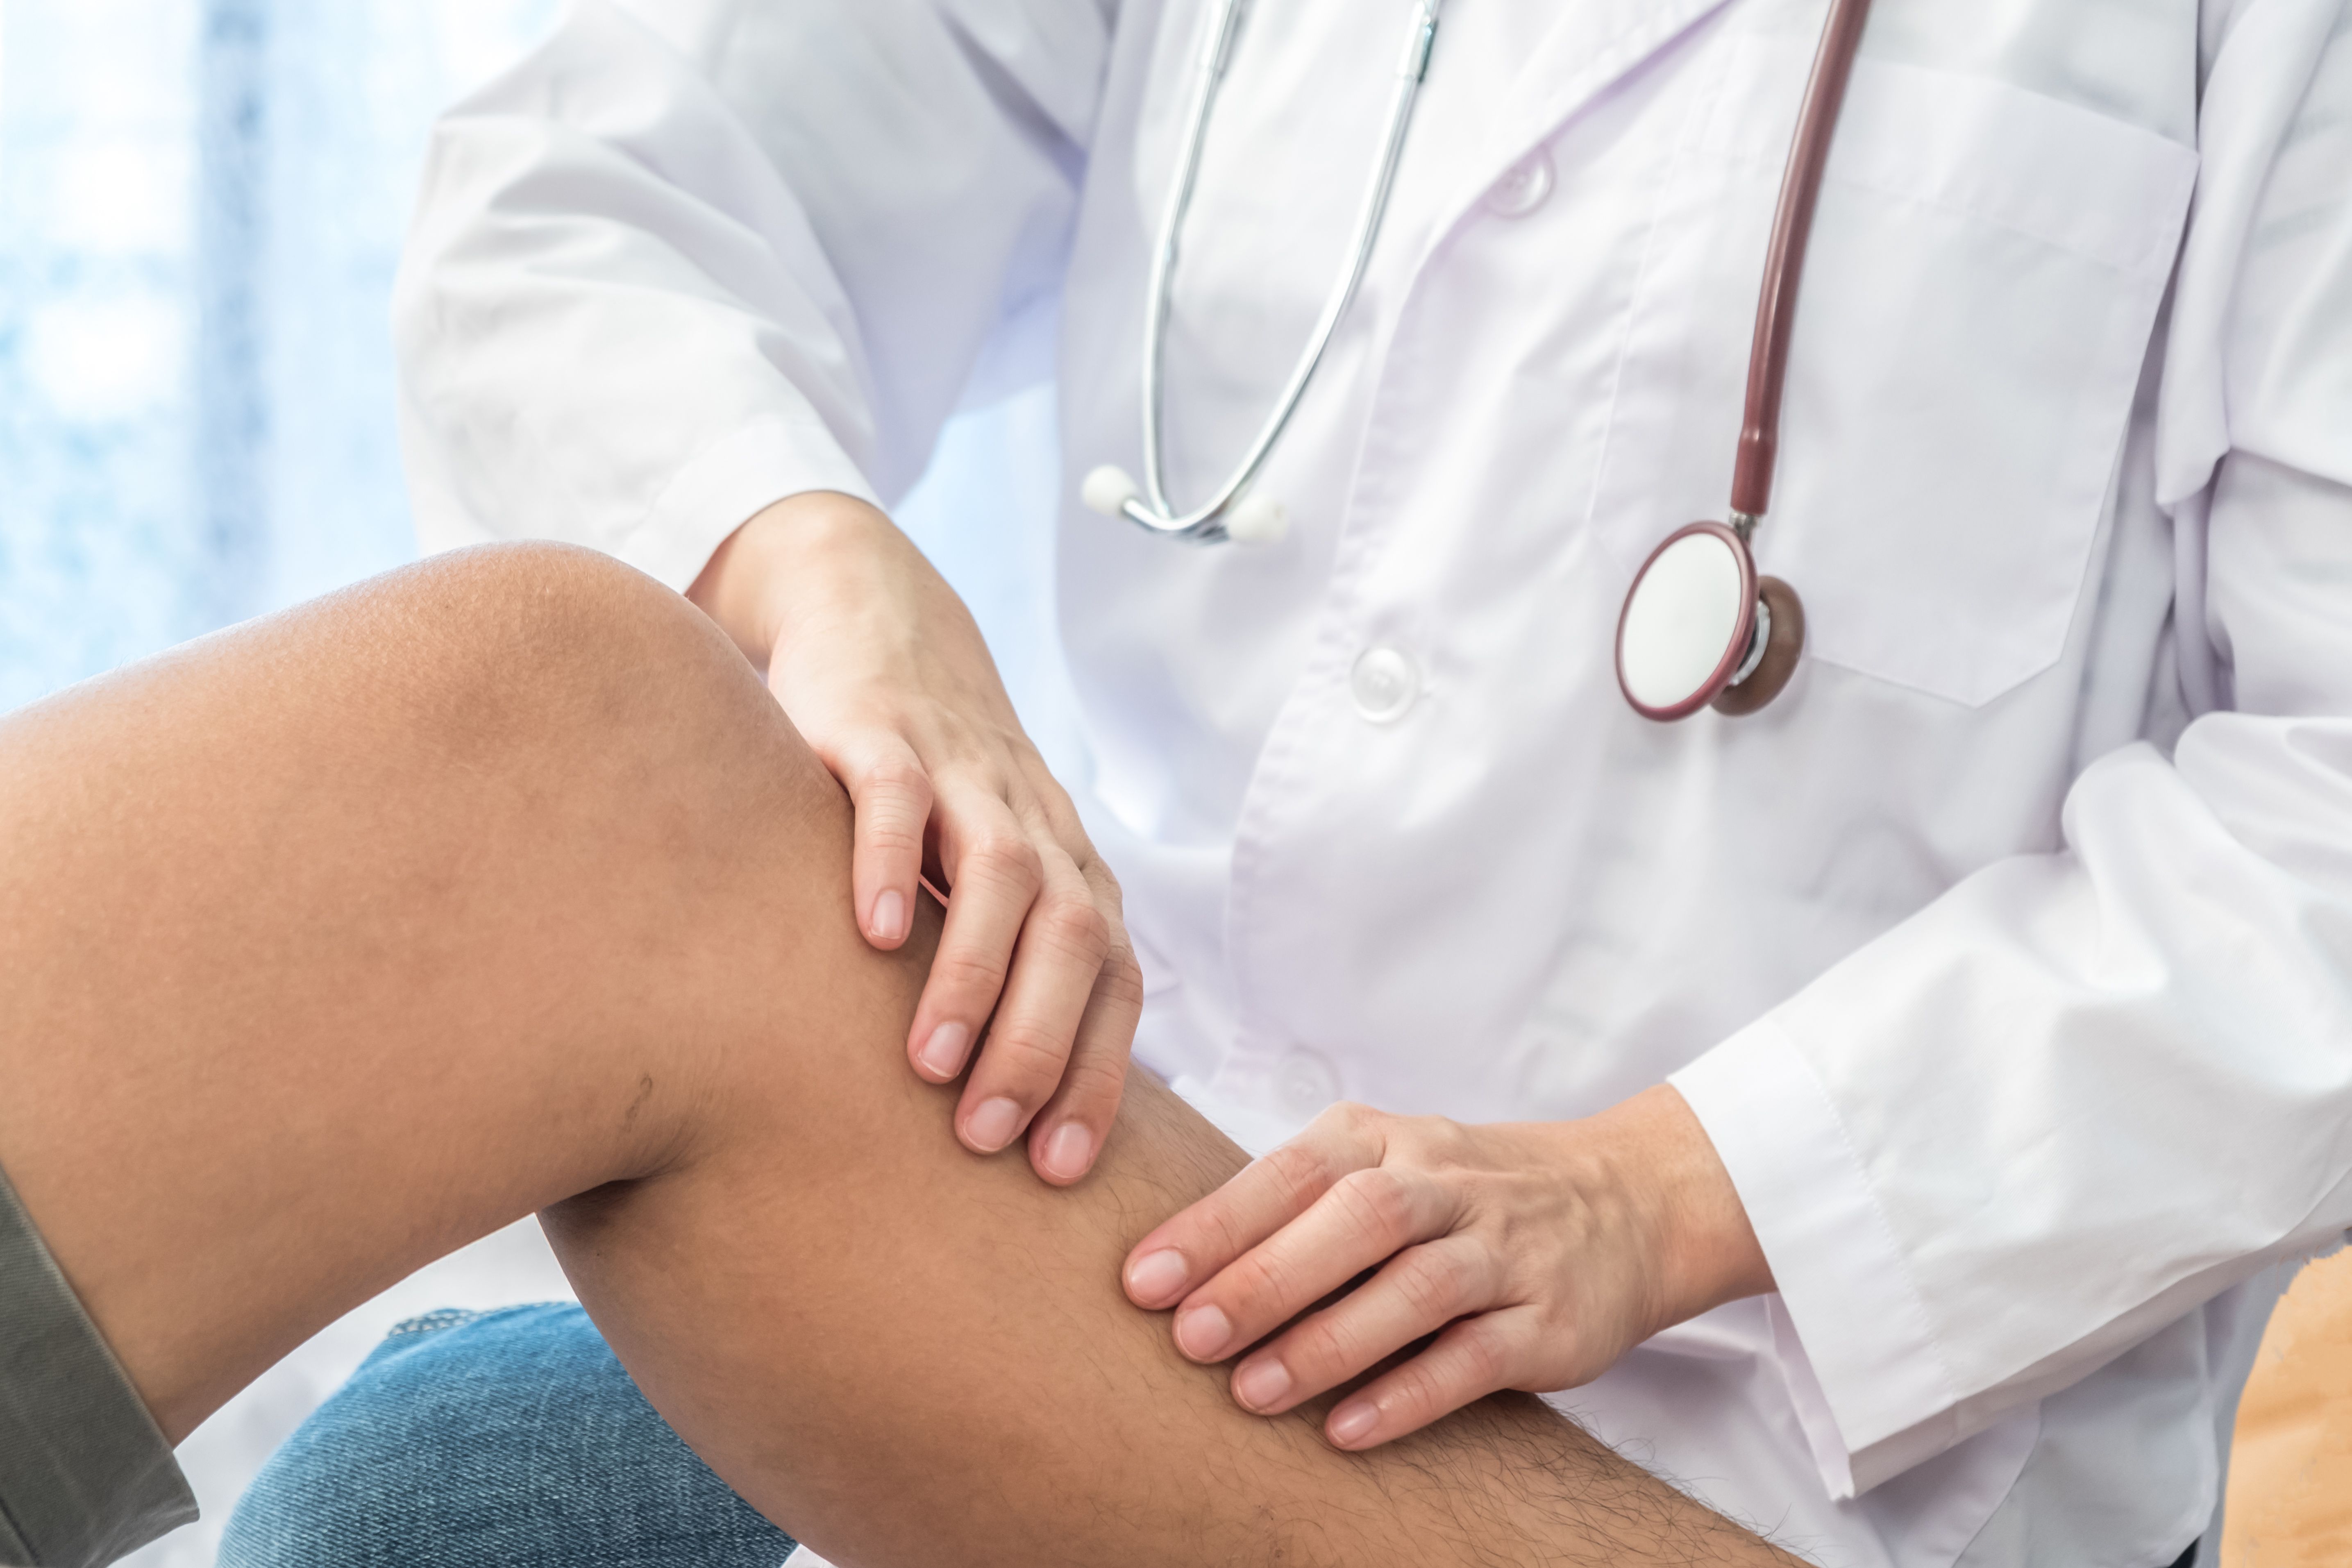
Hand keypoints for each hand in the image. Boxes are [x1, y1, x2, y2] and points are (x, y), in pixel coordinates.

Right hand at [689, 491, 1142, 1183]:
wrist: (874, 612)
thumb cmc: (930, 783)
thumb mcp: (980, 869)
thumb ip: (999, 963)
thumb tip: (1008, 1109)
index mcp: (1068, 864)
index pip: (1113, 978)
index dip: (1096, 1072)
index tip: (1060, 1169)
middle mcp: (1032, 821)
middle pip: (1073, 937)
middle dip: (1041, 1044)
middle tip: (991, 1138)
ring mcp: (961, 771)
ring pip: (1001, 873)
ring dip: (975, 974)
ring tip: (932, 1064)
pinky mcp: (880, 730)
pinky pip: (900, 794)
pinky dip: (894, 861)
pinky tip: (873, 935)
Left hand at [1119, 1086, 1771, 1448]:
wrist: (1625, 1199)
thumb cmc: (1460, 1195)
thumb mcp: (1382, 1165)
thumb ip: (1292, 1207)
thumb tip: (1172, 1268)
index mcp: (1385, 1138)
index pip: (1293, 1169)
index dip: (1218, 1221)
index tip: (1144, 1278)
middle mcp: (1447, 1183)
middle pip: (1356, 1218)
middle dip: (1267, 1278)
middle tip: (1188, 1337)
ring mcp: (1506, 1249)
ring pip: (1415, 1287)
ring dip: (1329, 1341)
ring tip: (1250, 1391)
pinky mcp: (1551, 1320)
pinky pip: (1475, 1358)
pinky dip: (1408, 1392)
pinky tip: (1346, 1428)